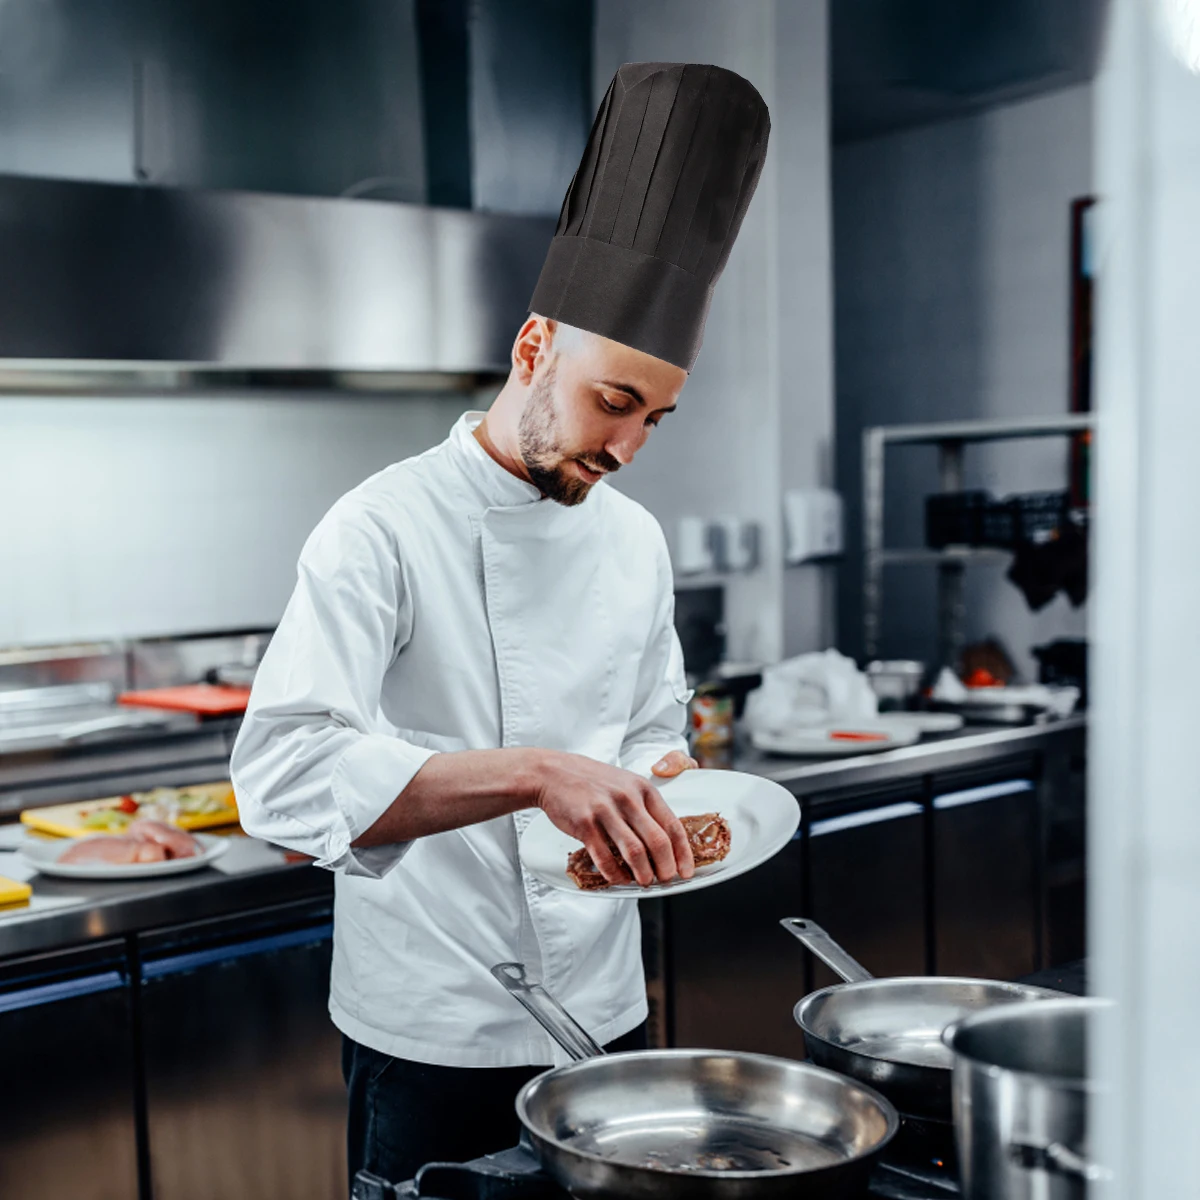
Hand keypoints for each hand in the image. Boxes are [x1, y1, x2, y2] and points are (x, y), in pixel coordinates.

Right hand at [530, 750, 695, 886]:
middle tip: (666, 879)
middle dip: (666, 867)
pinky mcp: (585, 824)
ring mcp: (605, 811)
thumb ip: (646, 807)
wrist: (553, 773)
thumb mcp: (626, 783)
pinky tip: (619, 878)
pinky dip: (615, 873)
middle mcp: (627, 798)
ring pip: (634, 851)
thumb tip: (666, 842)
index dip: (683, 852)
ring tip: (645, 882)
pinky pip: (605, 857)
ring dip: (643, 873)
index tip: (686, 870)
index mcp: (643, 789)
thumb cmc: (593, 782)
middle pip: (658, 841)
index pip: (672, 825)